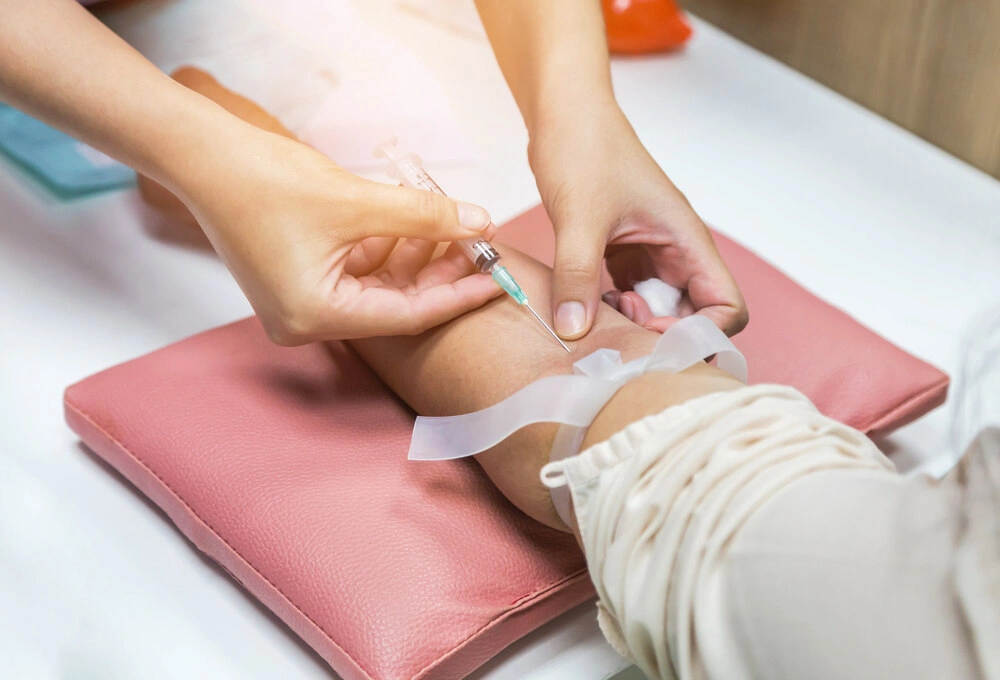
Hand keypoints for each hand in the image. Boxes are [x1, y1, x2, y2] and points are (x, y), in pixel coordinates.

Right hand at [174, 127, 500, 343]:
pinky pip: (357, 271)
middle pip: (394, 304)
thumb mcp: (357, 201)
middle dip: (438, 272)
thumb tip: (480, 223)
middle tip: (481, 246)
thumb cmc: (265, 180)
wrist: (205, 155)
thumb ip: (425, 217)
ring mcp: (300, 304)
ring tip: (455, 224)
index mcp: (315, 317)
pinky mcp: (298, 280)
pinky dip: (386, 248)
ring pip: (378, 286)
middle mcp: (306, 322)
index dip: (457, 294)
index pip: (406, 316)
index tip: (496, 278)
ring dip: (414, 255)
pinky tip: (416, 221)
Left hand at [529, 102, 746, 338]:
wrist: (563, 115)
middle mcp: (675, 252)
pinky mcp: (623, 254)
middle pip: (694, 317)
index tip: (652, 333)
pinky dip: (612, 310)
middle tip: (617, 330)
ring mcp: (650, 254)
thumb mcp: (579, 216)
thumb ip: (577, 275)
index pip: (726, 307)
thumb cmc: (584, 149)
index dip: (699, 333)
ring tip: (597, 314)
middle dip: (661, 335)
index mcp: (686, 240)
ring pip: (660, 310)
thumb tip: (574, 331)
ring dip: (634, 325)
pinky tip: (584, 305)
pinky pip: (631, 297)